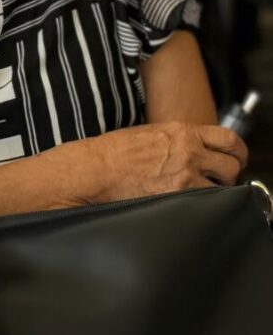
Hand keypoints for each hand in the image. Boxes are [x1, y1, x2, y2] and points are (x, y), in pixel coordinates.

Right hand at [88, 122, 247, 200]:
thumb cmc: (115, 150)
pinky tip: (186, 199)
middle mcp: (188, 151)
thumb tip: (193, 147)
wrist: (97, 168)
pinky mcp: (176, 195)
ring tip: (200, 190)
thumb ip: (177, 139)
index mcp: (182, 131)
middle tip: (220, 179)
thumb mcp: (150, 132)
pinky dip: (200, 203)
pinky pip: (203, 202)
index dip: (237, 151)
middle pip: (232, 165)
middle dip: (229, 174)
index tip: (235, 157)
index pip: (228, 138)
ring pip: (222, 188)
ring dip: (215, 190)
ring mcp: (185, 175)